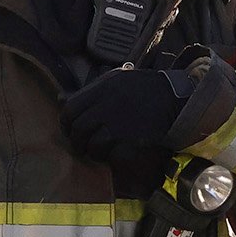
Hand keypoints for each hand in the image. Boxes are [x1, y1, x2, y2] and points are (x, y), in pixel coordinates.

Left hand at [59, 65, 196, 164]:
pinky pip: (109, 153)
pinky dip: (109, 156)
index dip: (67, 124)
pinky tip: (114, 153)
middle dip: (78, 141)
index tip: (73, 130)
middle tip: (84, 145)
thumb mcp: (117, 80)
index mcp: (101, 88)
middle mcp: (106, 104)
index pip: (70, 109)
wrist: (176, 98)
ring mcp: (117, 122)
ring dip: (93, 151)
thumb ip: (89, 91)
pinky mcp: (129, 138)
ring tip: (101, 150)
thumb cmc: (145, 89)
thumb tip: (59, 99)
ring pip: (91, 144)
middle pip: (78, 129)